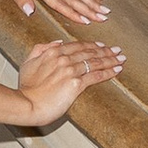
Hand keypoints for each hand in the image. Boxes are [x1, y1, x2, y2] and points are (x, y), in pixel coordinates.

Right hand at [8, 38, 125, 130]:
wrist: (27, 104)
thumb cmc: (26, 88)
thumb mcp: (28, 62)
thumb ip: (41, 49)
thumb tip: (57, 42)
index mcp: (53, 52)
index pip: (77, 45)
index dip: (92, 45)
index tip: (101, 45)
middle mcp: (64, 59)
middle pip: (90, 52)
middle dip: (106, 51)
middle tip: (117, 50)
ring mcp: (71, 71)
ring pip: (95, 62)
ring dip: (110, 60)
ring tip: (121, 59)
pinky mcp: (76, 84)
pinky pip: (96, 76)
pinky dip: (108, 72)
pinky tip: (116, 70)